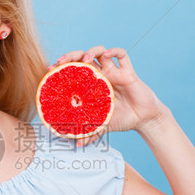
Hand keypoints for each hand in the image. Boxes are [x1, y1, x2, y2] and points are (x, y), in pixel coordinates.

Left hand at [51, 46, 168, 145]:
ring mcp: (115, 72)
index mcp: (93, 85)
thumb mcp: (104, 126)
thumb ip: (91, 132)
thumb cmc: (123, 119)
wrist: (144, 119)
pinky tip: (107, 54)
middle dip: (71, 55)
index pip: (75, 71)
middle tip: (61, 62)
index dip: (62, 68)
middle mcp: (102, 75)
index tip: (50, 70)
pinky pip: (122, 55)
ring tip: (85, 59)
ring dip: (91, 51)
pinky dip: (114, 51)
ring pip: (100, 52)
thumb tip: (77, 144)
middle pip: (84, 57)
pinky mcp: (128, 72)